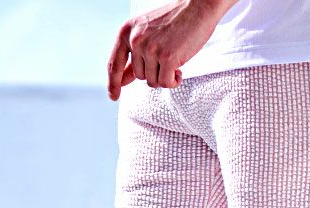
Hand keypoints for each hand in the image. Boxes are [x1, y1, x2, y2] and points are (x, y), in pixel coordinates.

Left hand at [107, 0, 226, 99]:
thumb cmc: (175, 19)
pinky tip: (180, 69)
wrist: (197, 7)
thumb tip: (122, 80)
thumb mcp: (147, 33)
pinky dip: (174, 81)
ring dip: (165, 77)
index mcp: (127, 31)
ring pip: (153, 81)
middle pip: (139, 76)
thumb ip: (134, 54)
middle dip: (154, 73)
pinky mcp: (167, 58)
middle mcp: (136, 40)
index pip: (114, 63)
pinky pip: (166, 83)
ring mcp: (151, 49)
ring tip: (175, 60)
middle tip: (167, 60)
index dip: (113, 83)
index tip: (113, 96)